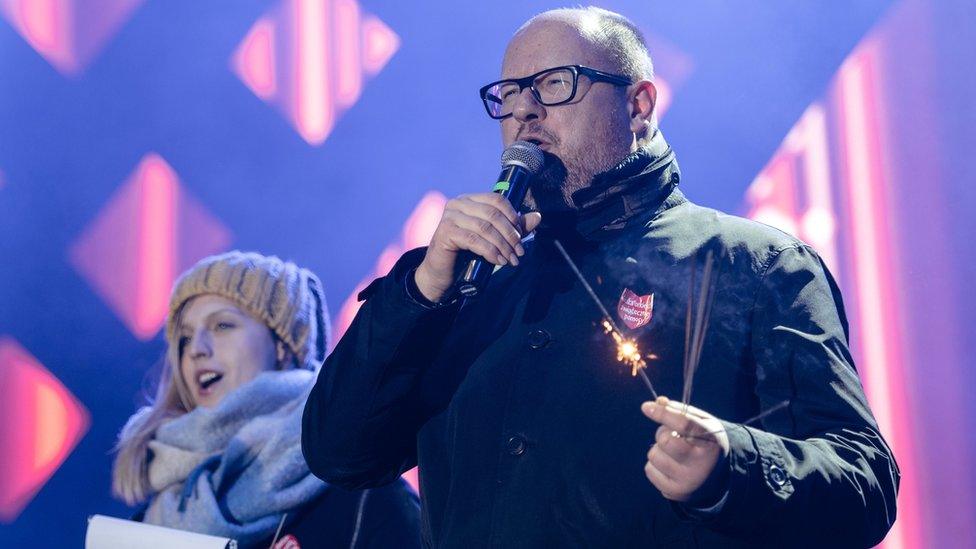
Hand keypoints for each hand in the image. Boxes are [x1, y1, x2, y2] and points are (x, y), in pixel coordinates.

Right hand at [414, 193, 541, 301]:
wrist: (441, 271)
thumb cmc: (466, 252)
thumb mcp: (492, 238)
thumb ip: (512, 227)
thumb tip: (537, 216)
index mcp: (469, 200)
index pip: (496, 199)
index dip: (512, 216)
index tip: (521, 235)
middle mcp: (457, 204)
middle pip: (492, 214)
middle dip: (510, 235)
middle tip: (519, 252)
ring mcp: (449, 217)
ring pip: (485, 228)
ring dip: (502, 245)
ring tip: (511, 260)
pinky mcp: (445, 233)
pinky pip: (474, 240)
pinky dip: (490, 251)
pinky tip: (498, 261)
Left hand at [641, 396, 729, 503]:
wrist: (718, 478)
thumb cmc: (706, 443)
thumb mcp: (703, 424)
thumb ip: (682, 410)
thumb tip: (658, 402)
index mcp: (711, 442)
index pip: (684, 424)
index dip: (663, 414)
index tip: (646, 407)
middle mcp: (702, 464)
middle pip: (665, 440)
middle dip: (663, 433)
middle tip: (673, 436)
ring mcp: (688, 481)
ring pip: (654, 455)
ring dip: (659, 450)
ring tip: (674, 454)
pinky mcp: (675, 492)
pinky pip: (649, 470)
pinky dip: (655, 465)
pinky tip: (670, 467)